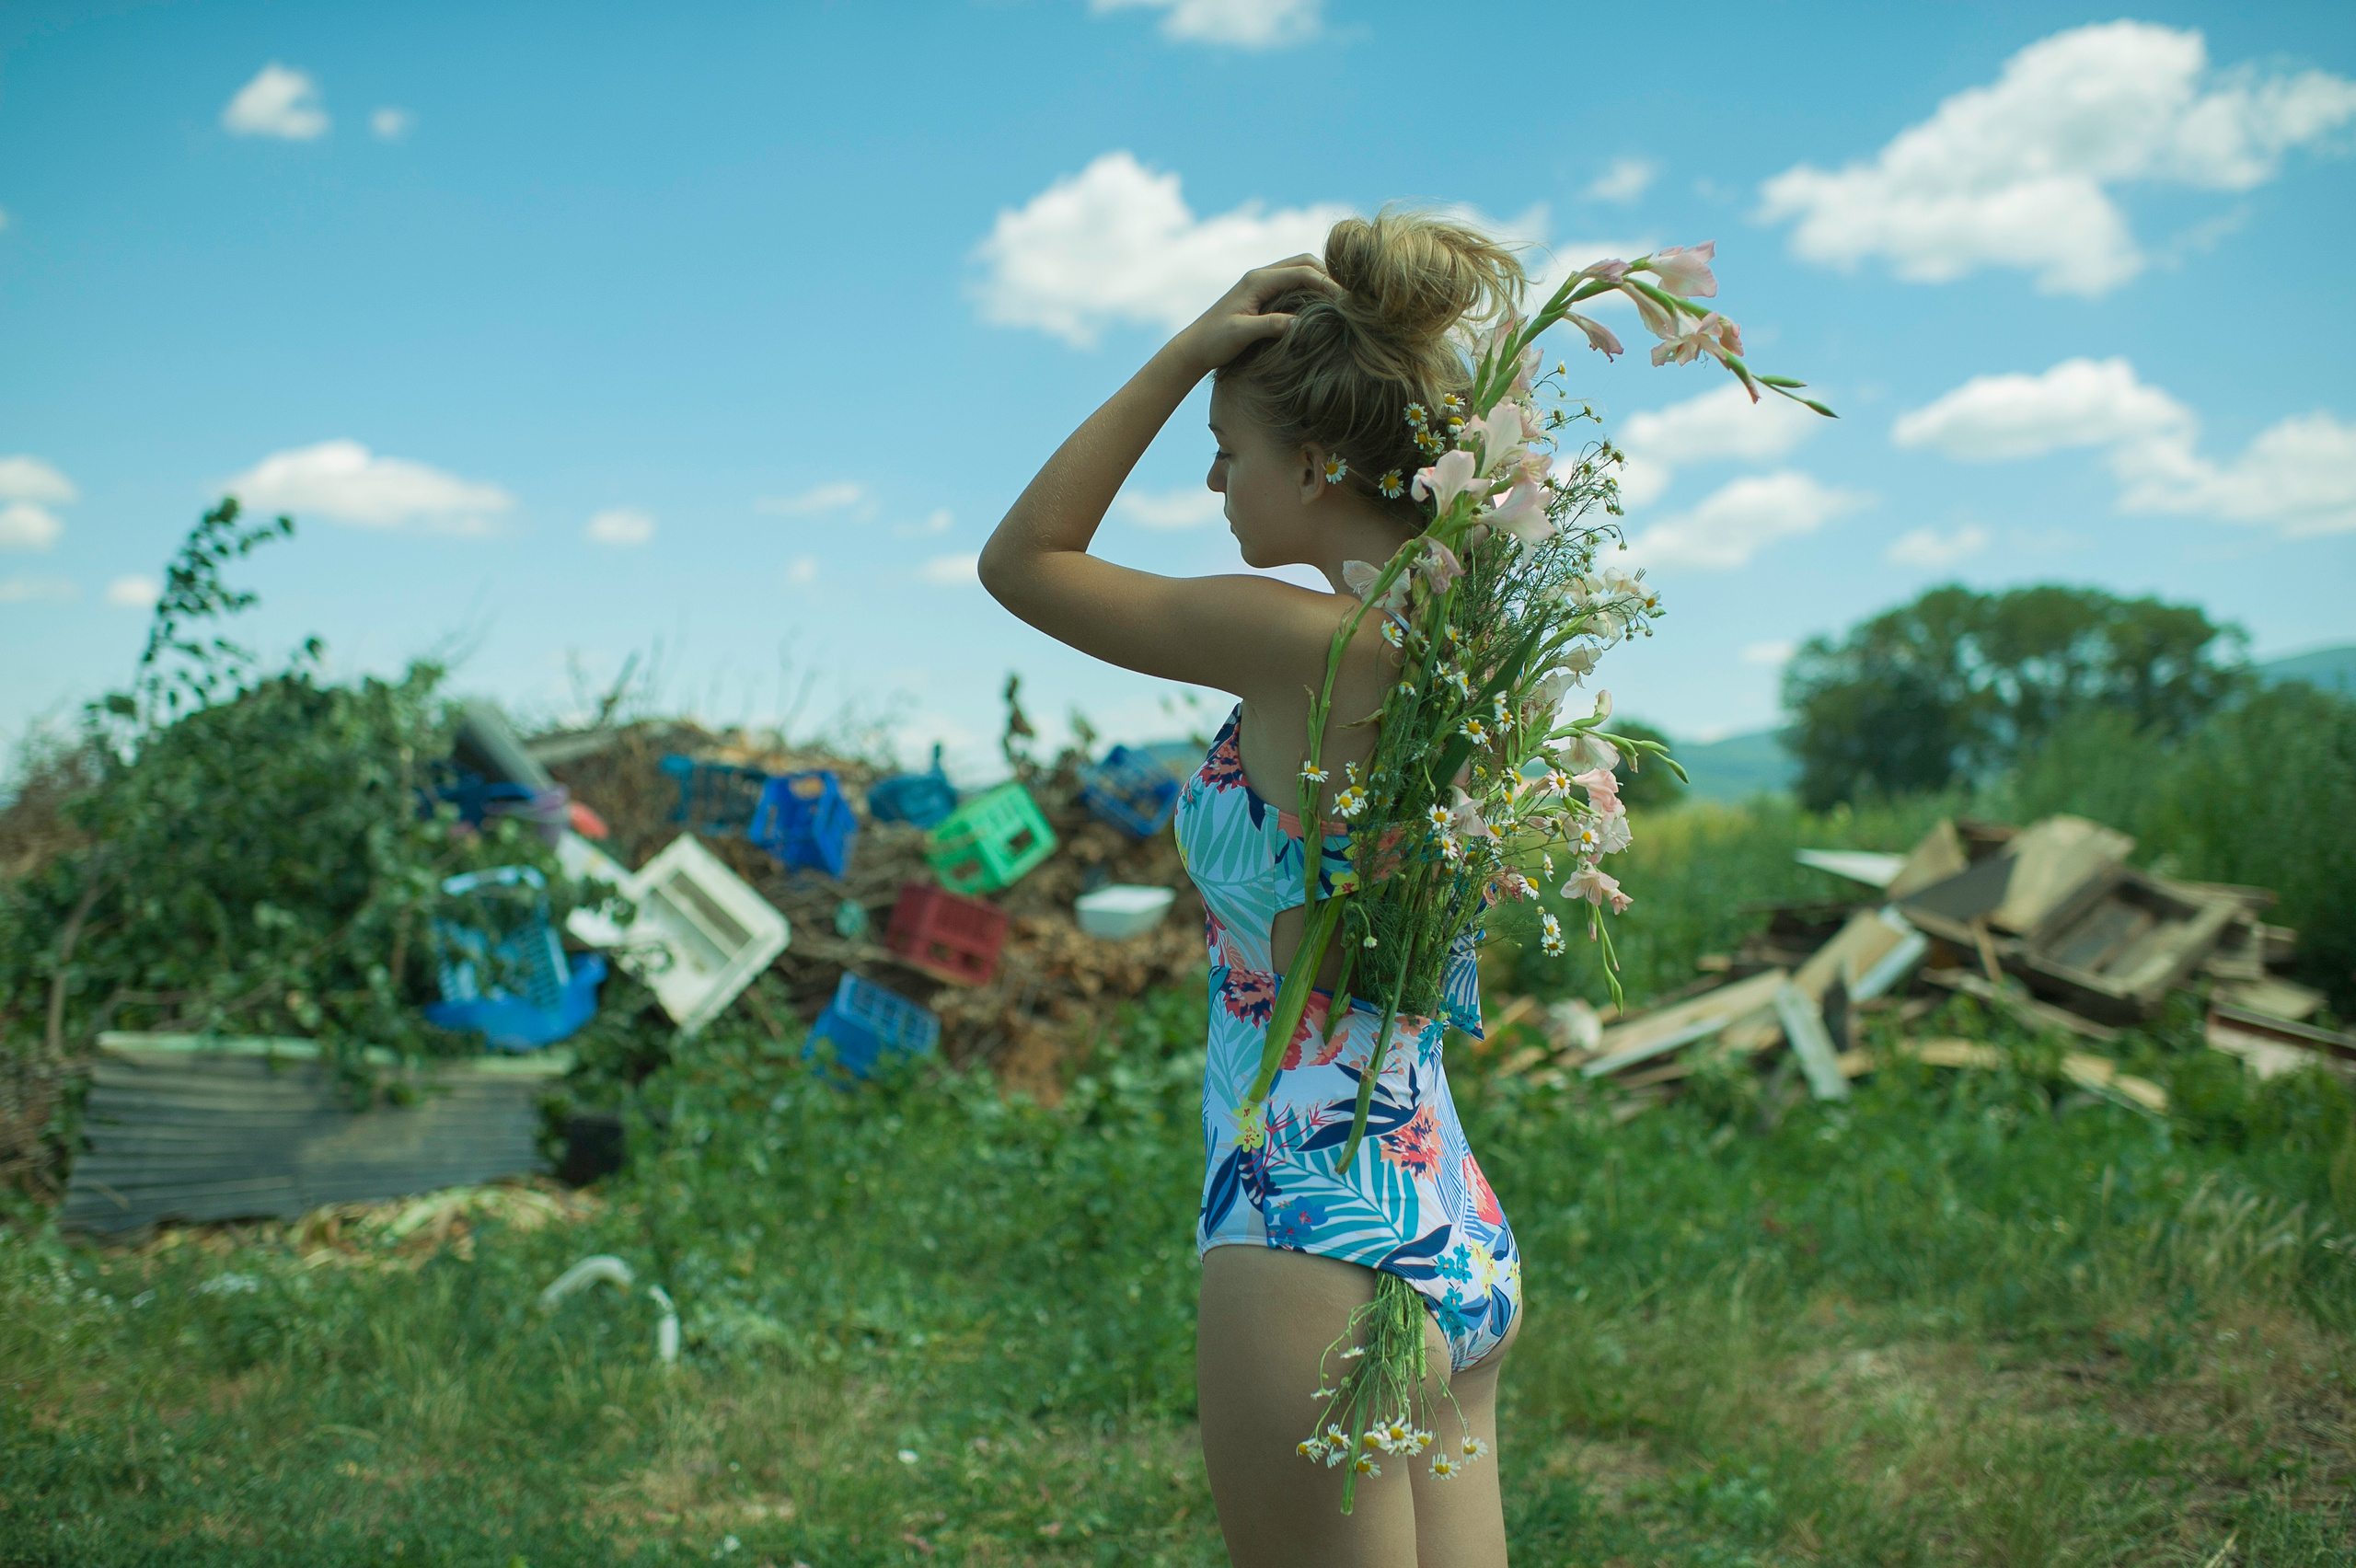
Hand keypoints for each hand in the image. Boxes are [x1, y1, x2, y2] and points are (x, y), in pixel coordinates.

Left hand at [1173, 256, 1335, 373]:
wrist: (1193, 347)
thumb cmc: (1214, 341)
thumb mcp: (1241, 334)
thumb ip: (1270, 325)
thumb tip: (1300, 324)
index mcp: (1258, 280)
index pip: (1303, 272)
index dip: (1328, 284)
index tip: (1347, 301)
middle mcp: (1261, 275)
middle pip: (1305, 261)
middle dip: (1329, 274)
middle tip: (1350, 294)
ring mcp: (1261, 283)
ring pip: (1299, 269)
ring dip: (1320, 278)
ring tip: (1340, 298)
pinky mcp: (1261, 294)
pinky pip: (1292, 281)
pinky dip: (1310, 286)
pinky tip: (1320, 304)